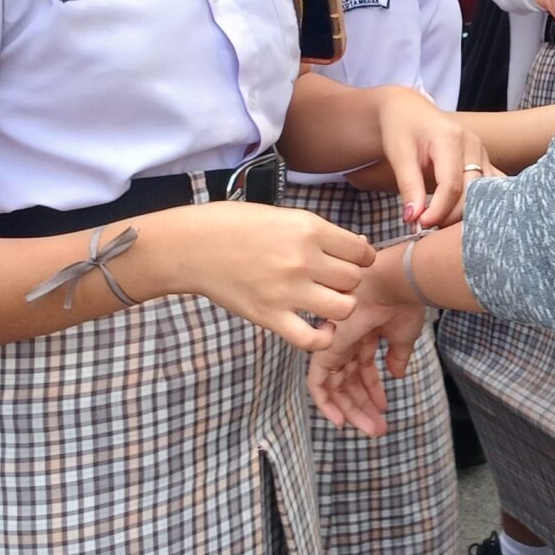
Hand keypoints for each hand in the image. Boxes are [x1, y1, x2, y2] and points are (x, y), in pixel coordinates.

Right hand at [187, 203, 374, 352]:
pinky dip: (324, 339)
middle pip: (354, 280)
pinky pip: (312, 339)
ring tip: (328, 303)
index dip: (362, 258)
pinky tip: (321, 328)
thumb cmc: (236, 225)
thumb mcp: (284, 216)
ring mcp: (287, 291)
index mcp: (308, 229)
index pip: (360, 251)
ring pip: (344, 309)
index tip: (352, 261)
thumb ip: (322, 233)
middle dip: (350, 282)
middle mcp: (303, 260)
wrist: (193, 246)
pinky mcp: (270, 316)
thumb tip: (359, 247)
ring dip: (342, 308)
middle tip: (335, 282)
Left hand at [308, 294, 429, 434]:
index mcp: (364, 333)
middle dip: (364, 405)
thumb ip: (397, 356)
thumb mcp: (403, 336)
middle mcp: (346, 340)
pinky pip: (317, 384)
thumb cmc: (401, 303)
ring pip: (337, 387)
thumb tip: (397, 374)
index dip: (372, 390)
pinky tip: (341, 422)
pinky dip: (326, 404)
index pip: (362, 368)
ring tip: (372, 429)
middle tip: (379, 428)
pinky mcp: (324, 351)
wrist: (393, 286)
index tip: (382, 408)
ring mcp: (334, 346)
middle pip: (350, 380)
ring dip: (353, 410)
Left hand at [373, 87, 485, 229]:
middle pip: (472, 192)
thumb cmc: (402, 129)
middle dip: (451, 215)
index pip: (452, 185)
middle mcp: (473, 145)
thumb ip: (409, 186)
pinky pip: (490, 186)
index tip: (421, 225)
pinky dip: (479, 203)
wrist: (409, 110)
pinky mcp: (484, 160)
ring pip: (484, 192)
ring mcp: (482, 152)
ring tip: (441, 222)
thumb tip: (413, 218)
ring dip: (465, 212)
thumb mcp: (399, 155)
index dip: (439, 210)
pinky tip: (463, 215)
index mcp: (451, 139)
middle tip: (428, 227)